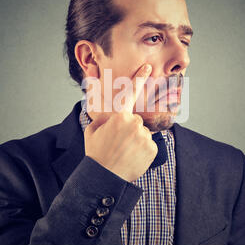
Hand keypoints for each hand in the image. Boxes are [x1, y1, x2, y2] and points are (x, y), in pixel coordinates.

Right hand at [84, 64, 157, 181]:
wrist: (104, 177)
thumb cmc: (96, 153)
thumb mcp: (92, 130)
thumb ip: (101, 116)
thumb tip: (102, 106)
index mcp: (119, 116)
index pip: (130, 94)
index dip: (139, 78)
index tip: (148, 67)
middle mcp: (134, 123)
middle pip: (136, 121)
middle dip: (129, 129)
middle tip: (118, 143)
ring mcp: (144, 136)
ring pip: (143, 133)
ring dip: (136, 141)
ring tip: (124, 152)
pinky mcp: (152, 148)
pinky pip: (149, 145)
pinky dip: (143, 151)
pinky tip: (132, 157)